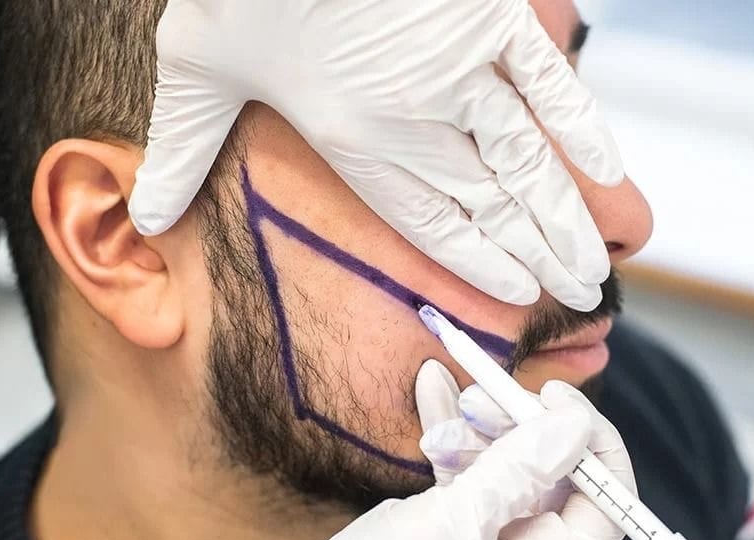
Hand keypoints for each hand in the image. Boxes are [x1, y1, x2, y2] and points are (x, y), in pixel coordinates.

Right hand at [92, 361, 631, 539]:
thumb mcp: (452, 524)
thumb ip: (515, 471)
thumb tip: (572, 428)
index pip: (602, 509)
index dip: (593, 448)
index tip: (561, 400)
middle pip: (549, 479)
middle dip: (521, 428)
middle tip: (490, 391)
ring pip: (502, 467)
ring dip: (479, 426)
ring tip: (452, 393)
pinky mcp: (444, 527)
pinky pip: (462, 472)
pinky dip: (449, 435)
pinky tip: (434, 394)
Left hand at [129, 0, 622, 310]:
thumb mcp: (193, 69)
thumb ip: (181, 154)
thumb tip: (146, 220)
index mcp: (349, 137)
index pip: (427, 221)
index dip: (477, 263)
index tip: (517, 296)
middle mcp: (412, 116)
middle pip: (490, 203)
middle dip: (538, 254)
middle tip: (581, 296)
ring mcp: (457, 66)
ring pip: (527, 160)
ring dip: (568, 213)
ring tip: (601, 262)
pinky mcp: (487, 14)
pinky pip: (546, 80)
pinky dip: (580, 124)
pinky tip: (608, 169)